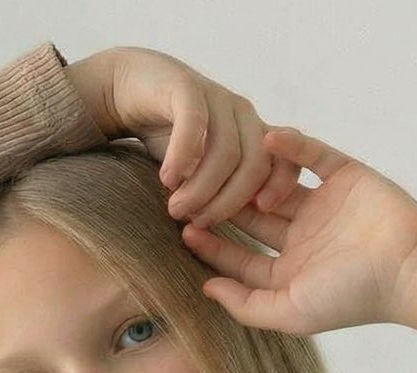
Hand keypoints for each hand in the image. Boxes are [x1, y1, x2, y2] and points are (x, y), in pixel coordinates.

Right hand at [69, 47, 301, 226]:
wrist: (130, 86)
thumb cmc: (169, 137)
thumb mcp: (200, 171)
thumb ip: (217, 194)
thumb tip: (223, 243)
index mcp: (254, 135)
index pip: (286, 162)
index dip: (279, 187)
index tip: (261, 211)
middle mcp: (242, 115)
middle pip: (254, 165)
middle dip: (229, 202)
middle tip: (198, 225)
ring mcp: (216, 98)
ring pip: (226, 151)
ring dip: (202, 188)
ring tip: (176, 210)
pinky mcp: (186, 86)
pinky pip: (194, 124)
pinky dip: (182, 156)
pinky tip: (167, 179)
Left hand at [179, 125, 416, 334]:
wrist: (409, 268)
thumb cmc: (351, 296)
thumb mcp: (290, 313)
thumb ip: (246, 306)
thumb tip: (206, 289)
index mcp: (292, 273)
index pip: (243, 258)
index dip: (213, 246)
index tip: (185, 227)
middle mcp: (304, 239)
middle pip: (252, 218)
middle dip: (223, 206)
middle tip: (192, 190)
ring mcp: (324, 206)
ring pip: (276, 182)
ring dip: (250, 174)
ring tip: (223, 163)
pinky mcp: (345, 175)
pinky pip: (311, 153)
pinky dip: (290, 144)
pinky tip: (265, 139)